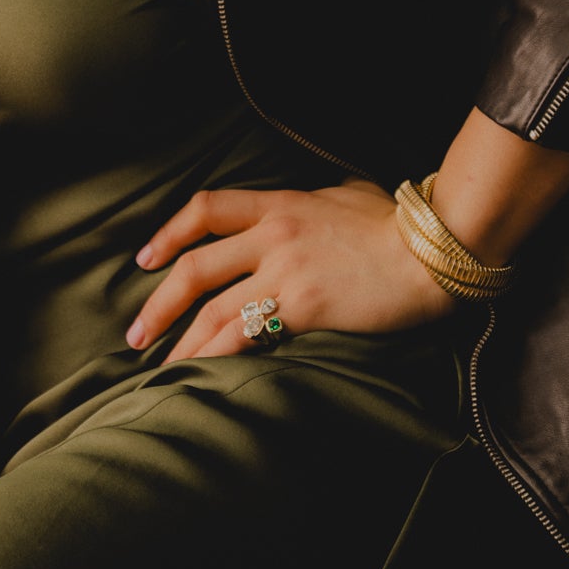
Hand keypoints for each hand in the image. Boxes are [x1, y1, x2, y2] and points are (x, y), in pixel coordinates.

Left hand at [125, 177, 457, 363]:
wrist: (431, 251)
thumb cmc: (397, 224)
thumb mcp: (348, 192)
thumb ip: (316, 199)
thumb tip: (316, 202)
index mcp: (280, 203)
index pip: (206, 209)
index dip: (169, 233)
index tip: (147, 259)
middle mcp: (273, 234)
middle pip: (196, 267)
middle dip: (159, 303)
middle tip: (137, 332)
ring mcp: (285, 270)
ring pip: (213, 308)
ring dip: (181, 341)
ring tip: (159, 370)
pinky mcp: (303, 305)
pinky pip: (246, 334)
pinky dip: (217, 356)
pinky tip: (202, 376)